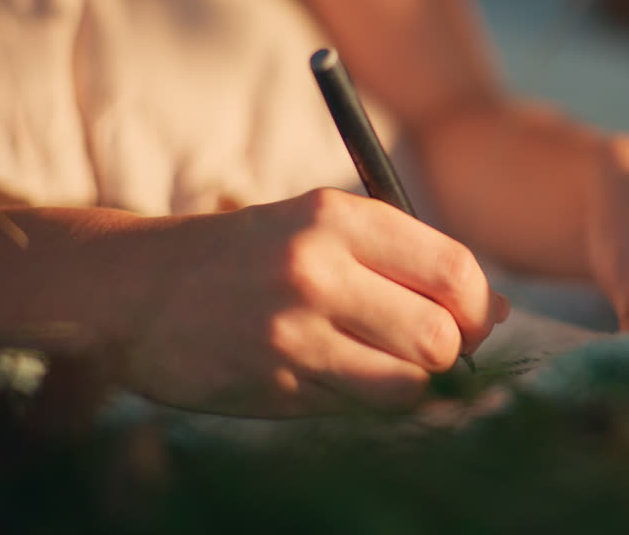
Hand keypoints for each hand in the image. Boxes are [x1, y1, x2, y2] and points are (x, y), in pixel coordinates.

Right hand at [111, 188, 508, 415]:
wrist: (134, 289)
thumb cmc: (247, 256)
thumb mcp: (318, 227)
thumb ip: (402, 261)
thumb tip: (494, 313)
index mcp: (339, 216)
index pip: (454, 269)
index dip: (479, 308)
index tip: (474, 323)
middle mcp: (318, 268)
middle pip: (439, 336)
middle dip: (447, 355)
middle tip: (428, 354)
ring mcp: (292, 331)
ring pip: (405, 385)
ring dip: (405, 387)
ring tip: (375, 368)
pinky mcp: (271, 384)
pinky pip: (353, 411)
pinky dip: (357, 404)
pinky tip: (326, 379)